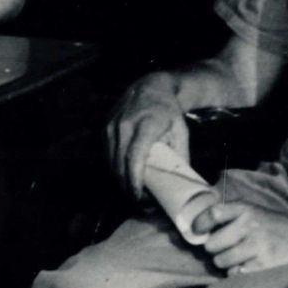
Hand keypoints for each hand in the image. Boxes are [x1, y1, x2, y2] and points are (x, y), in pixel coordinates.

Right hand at [108, 75, 188, 197]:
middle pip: (120, 164)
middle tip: (139, 200)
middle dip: (127, 186)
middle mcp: (125, 125)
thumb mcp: (181, 131)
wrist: (150, 87)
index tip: (139, 197)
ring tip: (133, 190)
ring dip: (119, 179)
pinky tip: (124, 175)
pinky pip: (106, 154)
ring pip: (110, 161)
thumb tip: (182, 182)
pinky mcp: (104, 127)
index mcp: (146, 125)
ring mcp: (111, 125)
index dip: (134, 180)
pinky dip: (114, 167)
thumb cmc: (169, 112)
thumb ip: (181, 156)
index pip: (135, 158)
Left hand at [198, 201, 287, 275]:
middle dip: (215, 250)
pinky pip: (235, 274)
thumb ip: (230, 216)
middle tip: (226, 249)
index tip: (196, 231)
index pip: (213, 213)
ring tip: (240, 259)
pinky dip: (238, 273)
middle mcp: (250, 226)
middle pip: (212, 245)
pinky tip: (249, 266)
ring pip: (221, 262)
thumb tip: (197, 230)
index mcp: (246, 209)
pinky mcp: (263, 265)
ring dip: (226, 264)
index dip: (199, 223)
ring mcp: (257, 247)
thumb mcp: (255, 212)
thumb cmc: (275, 226)